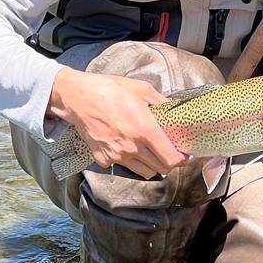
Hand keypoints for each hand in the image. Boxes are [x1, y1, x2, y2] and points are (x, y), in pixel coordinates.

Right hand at [48, 67, 187, 178]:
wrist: (79, 98)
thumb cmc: (110, 90)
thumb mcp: (142, 90)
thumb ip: (161, 104)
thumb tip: (174, 113)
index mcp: (144, 129)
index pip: (170, 159)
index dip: (180, 159)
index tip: (182, 154)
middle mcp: (131, 147)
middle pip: (161, 169)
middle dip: (168, 161)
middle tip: (167, 150)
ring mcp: (117, 156)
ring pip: (144, 172)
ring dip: (150, 164)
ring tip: (147, 149)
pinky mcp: (104, 159)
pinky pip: (124, 166)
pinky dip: (128, 160)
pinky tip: (125, 144)